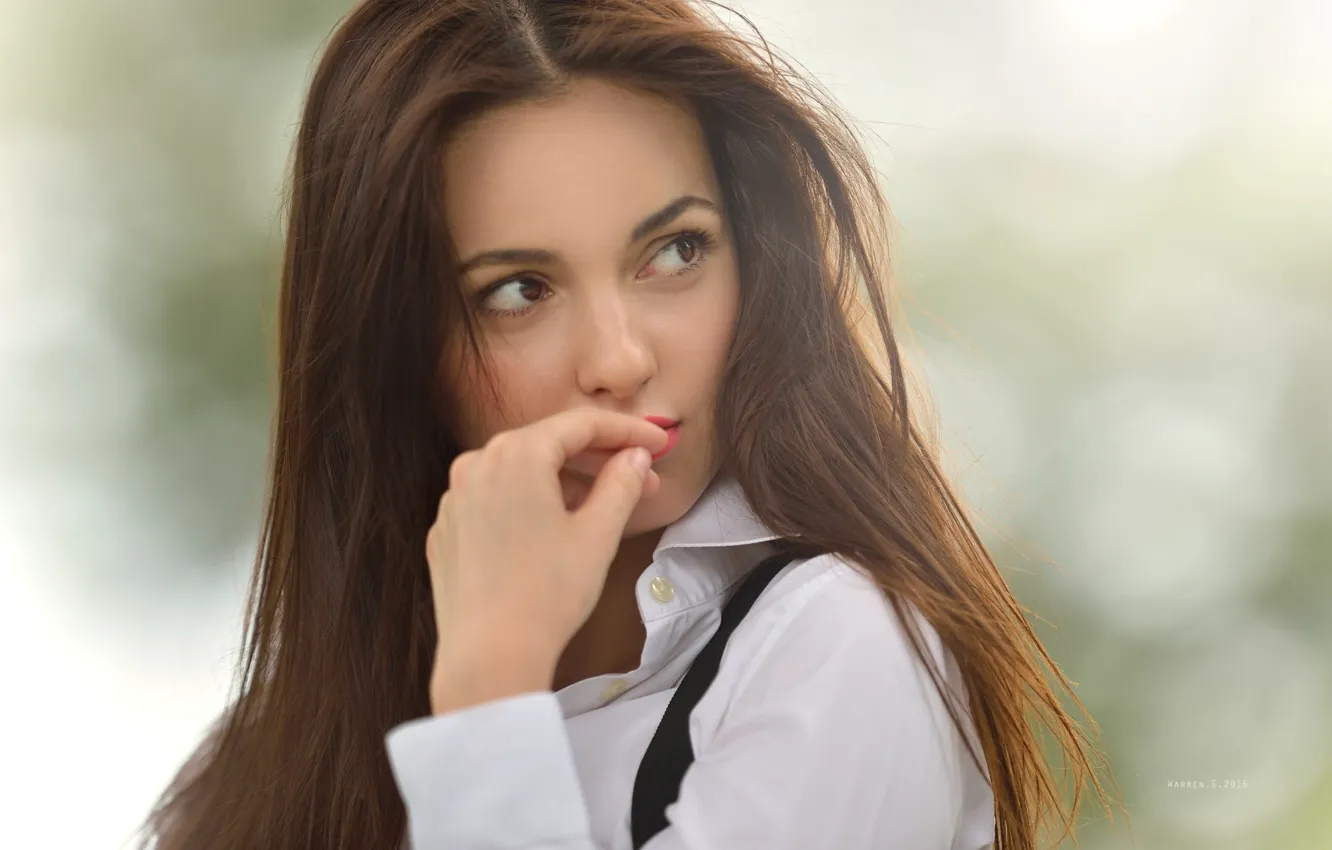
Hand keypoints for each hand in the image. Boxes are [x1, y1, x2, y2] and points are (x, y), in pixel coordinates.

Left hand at [425, 408, 668, 711]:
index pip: (581, 425)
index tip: (659, 443)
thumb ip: (621, 484)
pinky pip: (494, 501)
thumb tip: (636, 457)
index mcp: (516, 455)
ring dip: (564, 481)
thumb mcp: (597, 535)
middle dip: (598, 458)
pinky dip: (529, 504)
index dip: (627, 430)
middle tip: (642, 477)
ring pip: (520, 473)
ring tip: (604, 505)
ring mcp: (454, 498)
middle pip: (547, 445)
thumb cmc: (547, 594)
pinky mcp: (446, 531)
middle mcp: (476, 465)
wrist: (488, 656)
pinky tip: (555, 530)